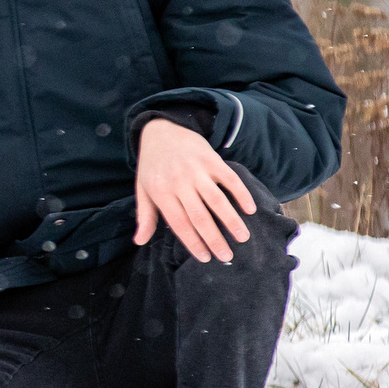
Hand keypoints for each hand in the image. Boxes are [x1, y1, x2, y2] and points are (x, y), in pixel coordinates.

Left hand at [134, 118, 255, 263]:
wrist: (162, 130)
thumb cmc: (152, 165)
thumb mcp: (142, 189)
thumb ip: (144, 216)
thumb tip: (139, 241)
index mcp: (161, 191)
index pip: (179, 223)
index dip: (193, 242)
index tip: (205, 258)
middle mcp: (179, 182)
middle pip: (199, 216)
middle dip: (214, 239)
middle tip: (227, 256)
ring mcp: (197, 170)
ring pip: (217, 200)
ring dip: (232, 221)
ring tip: (243, 238)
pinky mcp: (212, 160)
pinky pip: (230, 180)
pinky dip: (241, 195)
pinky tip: (249, 210)